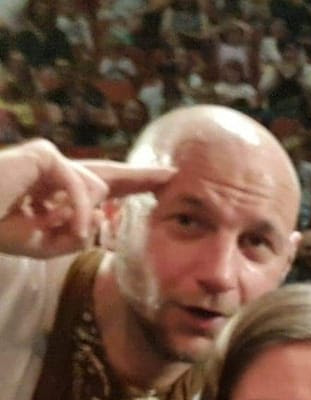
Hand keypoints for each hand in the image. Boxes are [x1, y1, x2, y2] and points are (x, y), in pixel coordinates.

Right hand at [0, 141, 175, 258]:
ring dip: (78, 218)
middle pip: (108, 176)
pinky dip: (76, 210)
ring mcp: (49, 158)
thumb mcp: (45, 243)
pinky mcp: (44, 155)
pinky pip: (81, 187)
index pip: (103, 185)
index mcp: (56, 190)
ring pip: (94, 191)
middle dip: (143, 178)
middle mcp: (56, 170)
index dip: (135, 182)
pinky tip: (63, 223)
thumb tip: (103, 209)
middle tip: (176, 175)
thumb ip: (77, 233)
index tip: (167, 179)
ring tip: (47, 227)